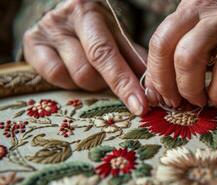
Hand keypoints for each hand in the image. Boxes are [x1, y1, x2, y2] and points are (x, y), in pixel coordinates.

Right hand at [23, 0, 147, 114]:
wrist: (64, 16)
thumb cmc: (96, 29)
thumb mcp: (116, 36)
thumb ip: (132, 58)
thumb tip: (151, 88)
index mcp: (90, 13)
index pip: (107, 53)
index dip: (124, 83)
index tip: (140, 106)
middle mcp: (64, 19)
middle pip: (88, 69)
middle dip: (108, 85)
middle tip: (116, 82)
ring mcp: (45, 32)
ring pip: (75, 77)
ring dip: (91, 82)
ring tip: (94, 70)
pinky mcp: (31, 45)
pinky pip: (55, 77)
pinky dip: (70, 81)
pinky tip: (74, 71)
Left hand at [145, 0, 216, 107]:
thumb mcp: (197, 37)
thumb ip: (173, 58)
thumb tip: (153, 93)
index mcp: (186, 10)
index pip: (158, 41)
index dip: (155, 73)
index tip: (161, 94)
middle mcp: (202, 9)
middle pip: (165, 47)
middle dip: (165, 82)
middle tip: (175, 100)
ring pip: (189, 58)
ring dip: (189, 88)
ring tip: (198, 100)